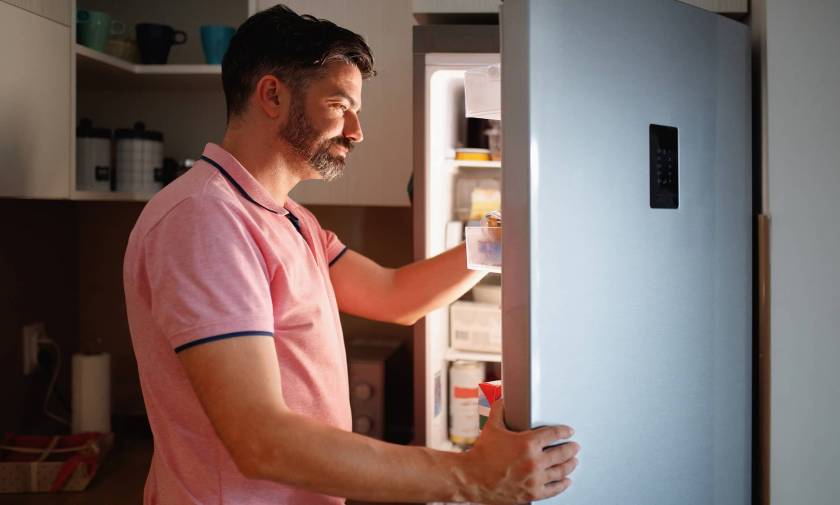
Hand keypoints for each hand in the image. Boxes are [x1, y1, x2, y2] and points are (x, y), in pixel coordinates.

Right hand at [460, 399, 578, 503]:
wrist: (472, 478)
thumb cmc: (481, 454)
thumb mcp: (491, 427)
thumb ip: (500, 410)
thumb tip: (503, 398)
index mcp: (527, 442)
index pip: (553, 434)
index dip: (564, 432)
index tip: (569, 432)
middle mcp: (534, 461)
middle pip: (562, 453)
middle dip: (571, 449)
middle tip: (575, 447)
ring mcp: (534, 479)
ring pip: (560, 471)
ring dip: (569, 465)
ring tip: (573, 461)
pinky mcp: (532, 493)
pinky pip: (554, 489)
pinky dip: (562, 484)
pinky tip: (566, 480)